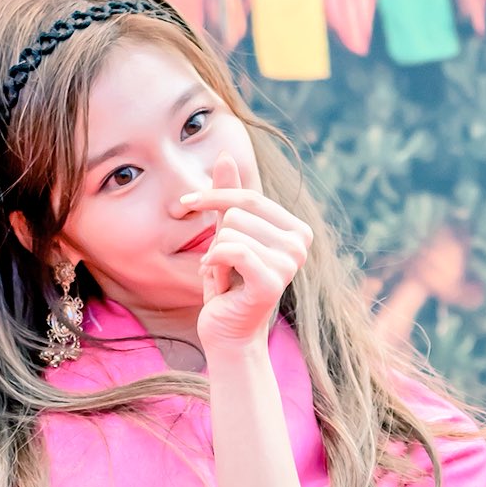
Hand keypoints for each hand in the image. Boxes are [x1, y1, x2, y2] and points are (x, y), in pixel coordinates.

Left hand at [185, 153, 312, 353]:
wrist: (227, 334)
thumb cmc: (227, 285)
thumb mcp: (226, 233)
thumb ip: (228, 195)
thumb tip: (225, 152)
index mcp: (296, 230)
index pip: (248, 196)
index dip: (213, 197)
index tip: (185, 202)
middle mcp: (300, 244)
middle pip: (237, 213)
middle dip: (217, 238)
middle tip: (222, 266)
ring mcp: (290, 263)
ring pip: (229, 232)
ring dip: (215, 256)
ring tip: (223, 278)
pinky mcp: (272, 282)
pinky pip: (231, 250)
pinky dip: (213, 265)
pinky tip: (217, 283)